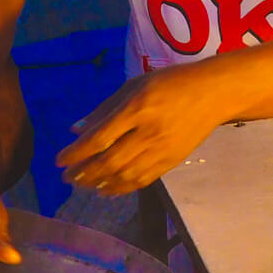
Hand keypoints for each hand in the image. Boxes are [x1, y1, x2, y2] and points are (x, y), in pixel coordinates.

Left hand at [56, 67, 226, 195]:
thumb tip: (75, 129)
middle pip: (110, 160)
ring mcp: (162, 149)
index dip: (76, 152)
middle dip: (84, 172)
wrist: (213, 93)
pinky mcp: (172, 161)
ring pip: (125, 174)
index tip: (59, 160)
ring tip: (82, 184)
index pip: (100, 137)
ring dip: (99, 183)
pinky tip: (106, 190)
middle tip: (66, 178)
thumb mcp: (135, 85)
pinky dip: (121, 188)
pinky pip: (142, 180)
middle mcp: (149, 131)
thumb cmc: (170, 83)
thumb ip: (105, 109)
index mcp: (138, 108)